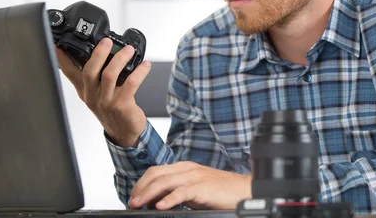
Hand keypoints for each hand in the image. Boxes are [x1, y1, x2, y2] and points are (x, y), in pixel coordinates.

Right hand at [55, 38, 150, 146]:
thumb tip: (100, 49)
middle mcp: (92, 95)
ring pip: (109, 76)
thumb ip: (95, 75)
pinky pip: (131, 84)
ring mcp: (106, 101)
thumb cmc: (112, 109)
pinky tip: (145, 65)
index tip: (57, 44)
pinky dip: (139, 72)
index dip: (62, 58)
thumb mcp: (97, 93)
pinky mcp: (122, 105)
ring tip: (129, 50)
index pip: (69, 72)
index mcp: (84, 90)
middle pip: (89, 71)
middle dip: (98, 54)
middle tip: (106, 41)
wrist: (124, 132)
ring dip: (120, 59)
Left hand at [128, 161, 251, 209]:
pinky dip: (169, 199)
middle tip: (132, 202)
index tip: (134, 197)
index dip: (142, 183)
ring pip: (164, 182)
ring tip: (139, 205)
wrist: (243, 190)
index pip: (156, 171)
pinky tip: (160, 207)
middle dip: (140, 188)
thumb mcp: (195, 189)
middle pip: (156, 174)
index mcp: (185, 167)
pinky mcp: (202, 188)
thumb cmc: (221, 192)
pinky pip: (182, 192)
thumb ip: (177, 191)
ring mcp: (195, 177)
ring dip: (148, 194)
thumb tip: (157, 201)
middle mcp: (188, 169)